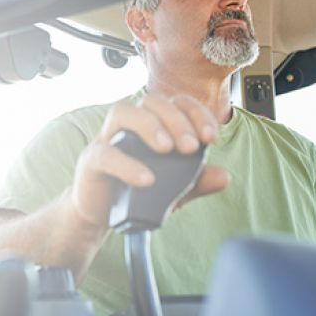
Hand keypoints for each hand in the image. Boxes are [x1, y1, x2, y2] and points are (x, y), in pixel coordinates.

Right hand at [70, 92, 228, 227]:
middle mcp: (129, 124)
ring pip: (122, 111)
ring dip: (149, 125)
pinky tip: (146, 180)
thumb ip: (196, 181)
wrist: (101, 215)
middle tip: (190, 147)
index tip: (210, 137)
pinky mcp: (91, 160)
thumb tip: (224, 176)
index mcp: (153, 124)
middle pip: (151, 100)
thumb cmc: (137, 192)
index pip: (176, 102)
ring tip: (167, 149)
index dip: (195, 112)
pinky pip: (106, 153)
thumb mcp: (173, 190)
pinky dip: (127, 164)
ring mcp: (107, 138)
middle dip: (176, 119)